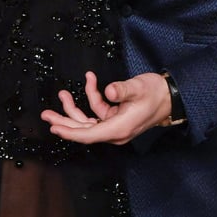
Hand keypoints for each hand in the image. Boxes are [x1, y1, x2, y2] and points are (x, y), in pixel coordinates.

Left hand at [40, 70, 171, 145]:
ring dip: (74, 108)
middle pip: (84, 130)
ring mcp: (114, 125)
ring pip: (88, 121)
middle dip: (64, 121)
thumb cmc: (155, 93)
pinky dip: (92, 98)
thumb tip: (109, 91)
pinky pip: (97, 111)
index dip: (70, 132)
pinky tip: (90, 82)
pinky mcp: (115, 118)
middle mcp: (115, 131)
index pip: (89, 134)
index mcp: (119, 128)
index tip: (55, 127)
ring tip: (62, 94)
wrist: (170, 97)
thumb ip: (122, 89)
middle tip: (46, 114)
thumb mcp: (139, 88)